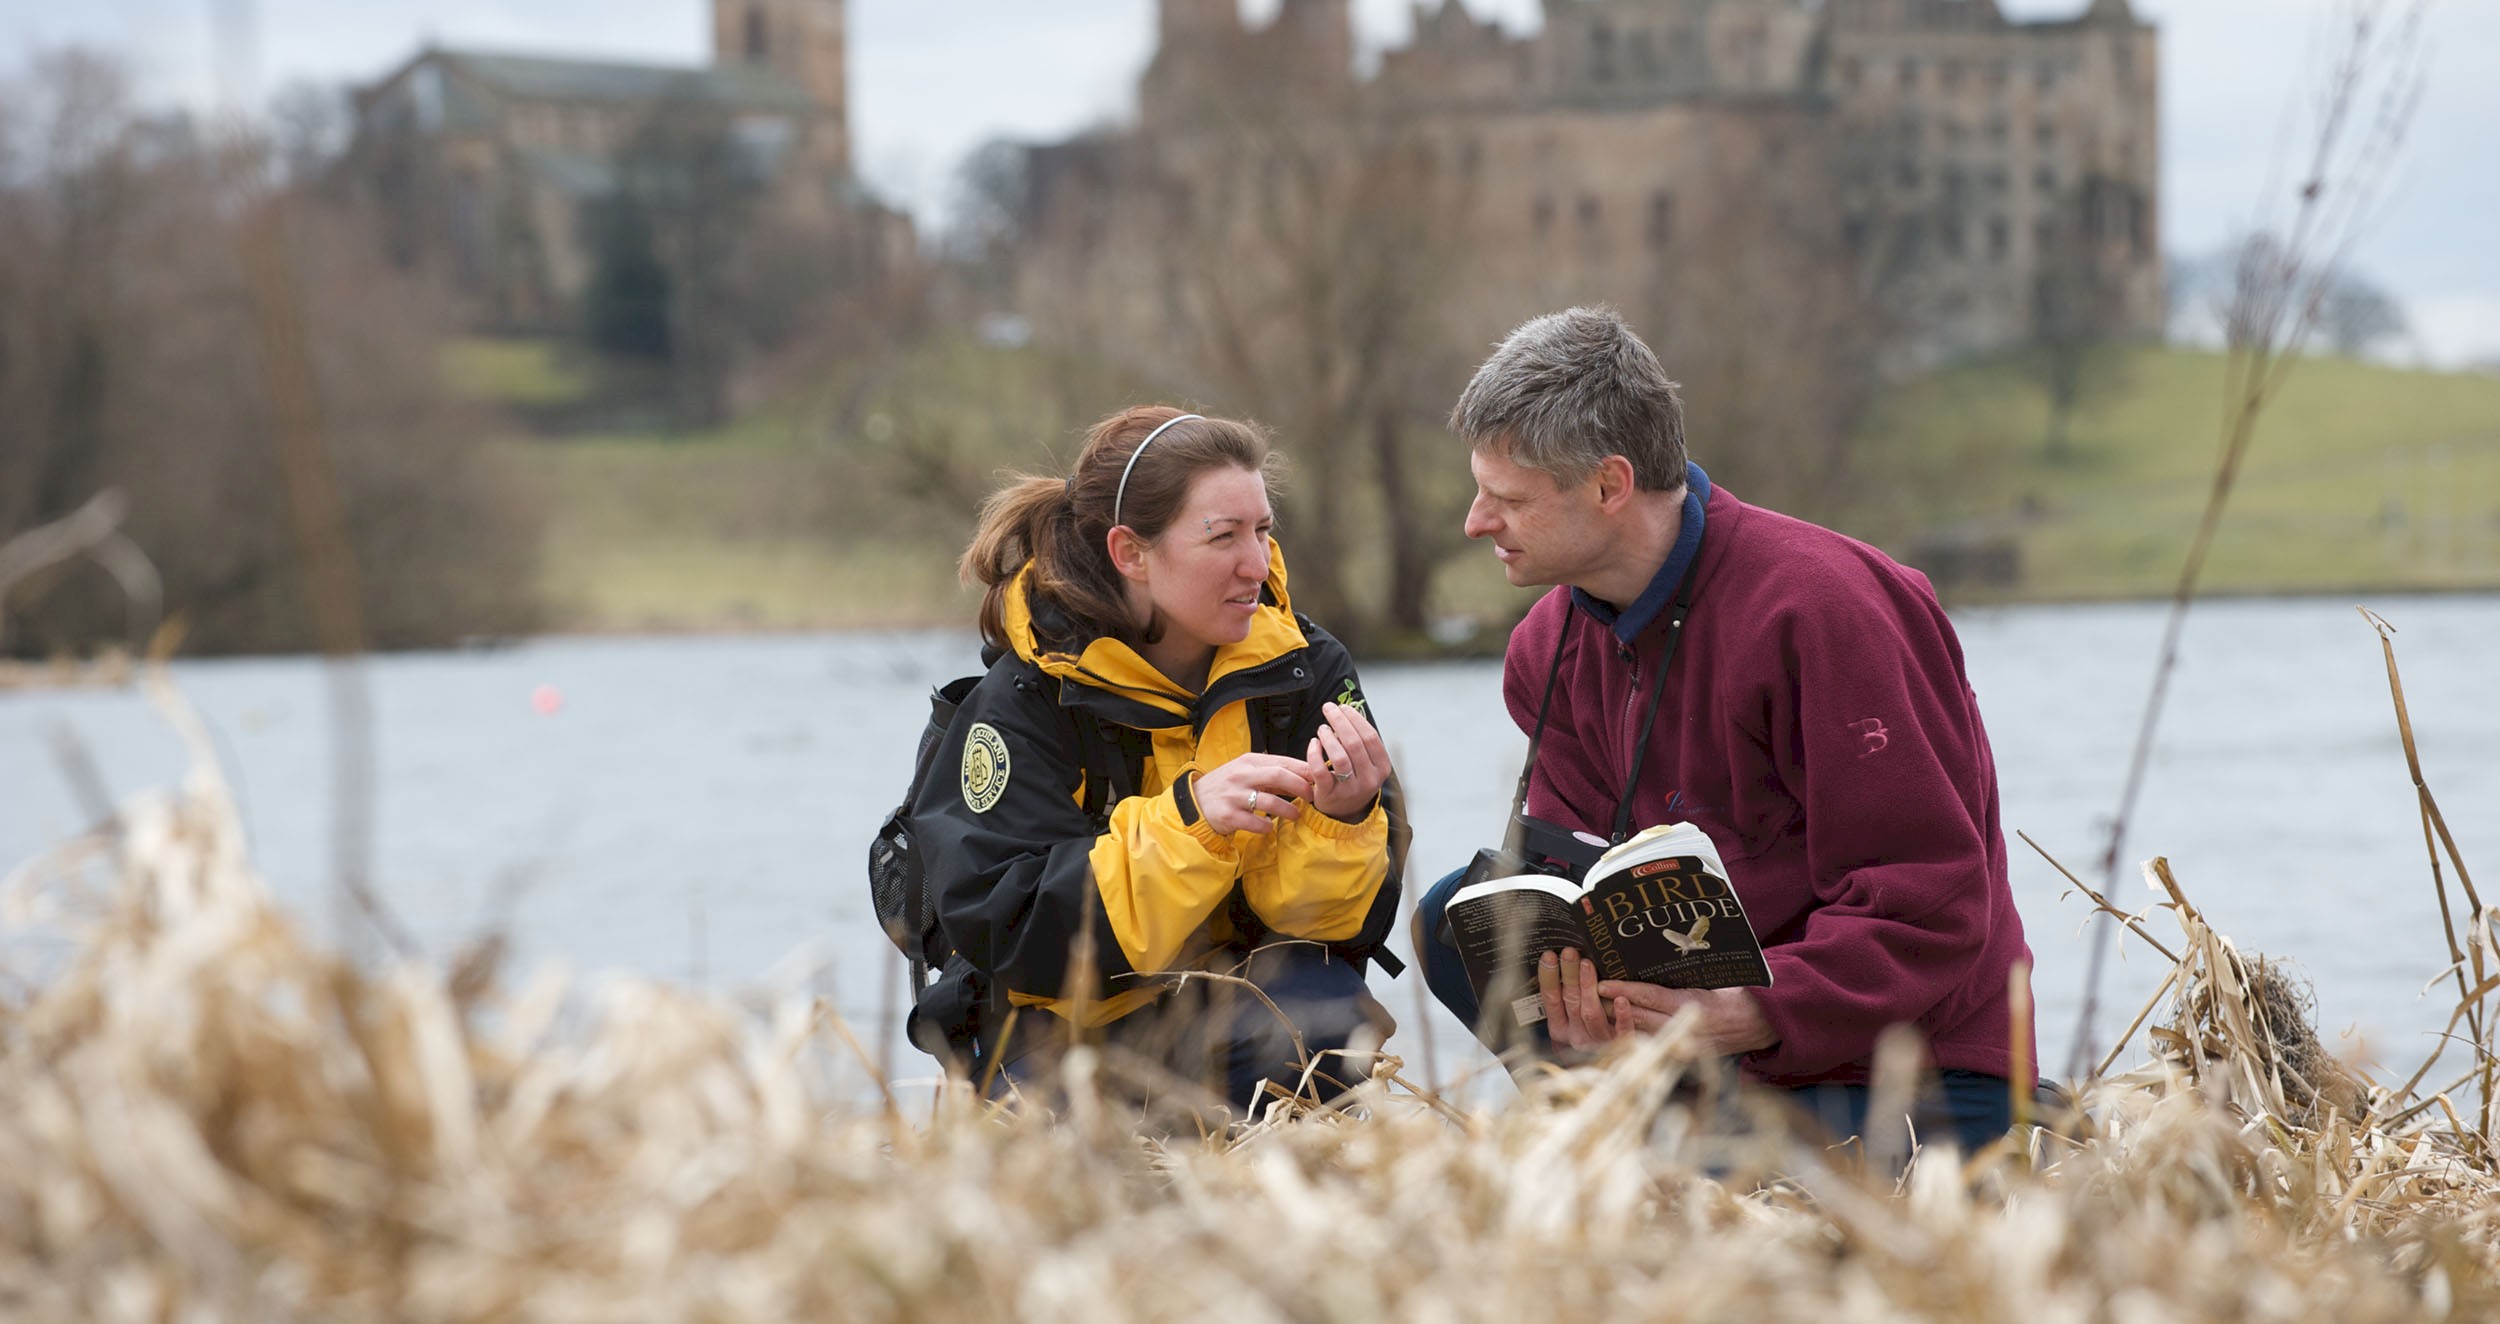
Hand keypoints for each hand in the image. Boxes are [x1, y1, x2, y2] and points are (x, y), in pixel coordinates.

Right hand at [1194, 752, 1318, 835]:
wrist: (1195, 802)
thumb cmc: (1227, 786)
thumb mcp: (1246, 772)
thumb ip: (1272, 774)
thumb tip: (1305, 776)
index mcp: (1249, 762)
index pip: (1282, 762)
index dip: (1304, 770)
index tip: (1318, 779)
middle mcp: (1241, 775)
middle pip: (1278, 776)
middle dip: (1301, 786)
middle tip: (1312, 797)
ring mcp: (1234, 795)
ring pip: (1270, 801)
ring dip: (1288, 810)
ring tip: (1296, 815)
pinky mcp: (1229, 815)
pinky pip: (1255, 822)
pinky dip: (1266, 826)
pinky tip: (1270, 827)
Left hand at [1303, 699, 1388, 821]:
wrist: (1344, 812)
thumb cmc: (1354, 781)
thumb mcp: (1367, 764)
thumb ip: (1361, 742)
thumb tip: (1348, 713)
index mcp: (1381, 768)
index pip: (1371, 737)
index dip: (1356, 719)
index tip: (1344, 707)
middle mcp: (1369, 779)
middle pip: (1355, 743)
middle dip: (1340, 721)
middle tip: (1329, 709)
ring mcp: (1350, 789)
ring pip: (1339, 757)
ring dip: (1329, 737)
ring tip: (1322, 728)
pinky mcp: (1330, 794)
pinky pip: (1320, 771)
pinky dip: (1314, 754)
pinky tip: (1314, 743)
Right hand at [1537, 948, 1623, 1050]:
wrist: (1614, 1072)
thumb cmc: (1593, 1035)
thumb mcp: (1573, 1020)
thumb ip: (1568, 999)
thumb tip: (1564, 966)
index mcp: (1561, 1030)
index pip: (1551, 1000)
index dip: (1549, 977)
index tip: (1549, 956)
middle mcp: (1576, 1036)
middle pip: (1570, 1002)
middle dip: (1568, 974)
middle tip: (1570, 952)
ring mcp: (1598, 1042)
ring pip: (1590, 1014)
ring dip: (1588, 987)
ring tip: (1587, 964)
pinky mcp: (1621, 1046)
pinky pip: (1621, 1031)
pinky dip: (1621, 1015)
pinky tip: (1622, 999)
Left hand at [1595, 980, 1778, 1056]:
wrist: (1758, 1022)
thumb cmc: (1733, 994)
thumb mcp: (1710, 978)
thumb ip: (1680, 976)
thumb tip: (1646, 961)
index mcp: (1694, 1004)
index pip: (1652, 997)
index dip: (1625, 990)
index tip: (1601, 983)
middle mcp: (1685, 1026)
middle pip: (1639, 1018)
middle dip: (1609, 1008)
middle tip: (1583, 994)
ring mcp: (1683, 1043)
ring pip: (1639, 1035)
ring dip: (1613, 1025)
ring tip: (1589, 1012)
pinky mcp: (1681, 1054)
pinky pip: (1649, 1046)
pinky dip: (1628, 1038)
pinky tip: (1610, 1031)